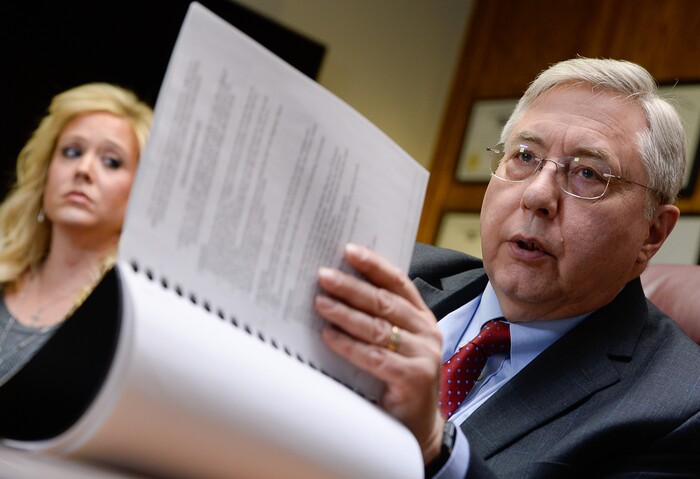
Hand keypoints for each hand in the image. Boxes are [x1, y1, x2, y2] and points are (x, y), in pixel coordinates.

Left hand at [315, 243, 445, 461]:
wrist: (417, 427)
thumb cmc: (398, 380)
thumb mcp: (394, 344)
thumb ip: (377, 320)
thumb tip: (336, 291)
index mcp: (422, 317)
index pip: (398, 283)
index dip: (374, 265)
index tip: (349, 250)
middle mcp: (427, 332)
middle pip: (384, 302)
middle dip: (352, 287)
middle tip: (324, 276)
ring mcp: (423, 355)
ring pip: (377, 328)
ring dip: (345, 313)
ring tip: (320, 302)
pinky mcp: (414, 378)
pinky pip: (374, 357)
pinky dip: (349, 345)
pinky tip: (329, 336)